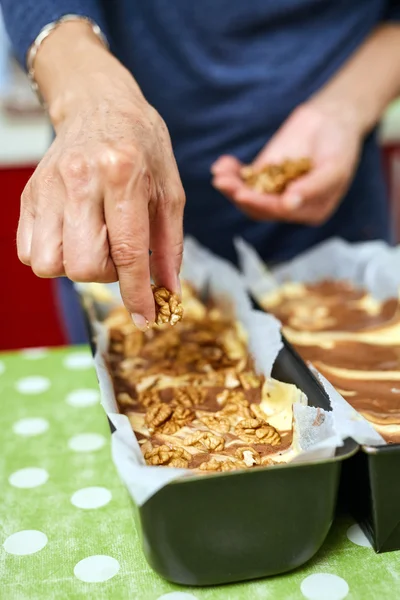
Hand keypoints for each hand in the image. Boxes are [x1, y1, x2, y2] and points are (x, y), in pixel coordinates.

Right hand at [17, 23, 184, 328]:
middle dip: (106, 275)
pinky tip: (74, 237)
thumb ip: (170, 245)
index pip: (127, 250)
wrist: (98, 105)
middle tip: (119, 254)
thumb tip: (168, 293)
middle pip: (82, 265)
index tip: (145, 318)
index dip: (137, 293)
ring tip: (94, 244)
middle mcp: (80, 180)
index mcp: (123, 173)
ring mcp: (48, 188)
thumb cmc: (142, 147)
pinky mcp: (29, 195)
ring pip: (50, 265)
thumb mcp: (170, 190)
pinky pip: (30, 252)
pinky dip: (54, 257)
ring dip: (76, 267)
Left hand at [211, 101, 362, 224]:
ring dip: (231, 185)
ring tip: (219, 174)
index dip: (261, 204)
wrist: (333, 119)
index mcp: (310, 212)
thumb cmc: (340, 146)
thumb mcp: (335, 167)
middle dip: (239, 196)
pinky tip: (221, 164)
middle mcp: (289, 206)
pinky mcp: (263, 174)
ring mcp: (274, 190)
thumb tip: (289, 204)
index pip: (281, 213)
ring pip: (248, 194)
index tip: (242, 194)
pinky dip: (231, 172)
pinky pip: (244, 178)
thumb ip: (313, 187)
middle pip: (259, 208)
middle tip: (223, 184)